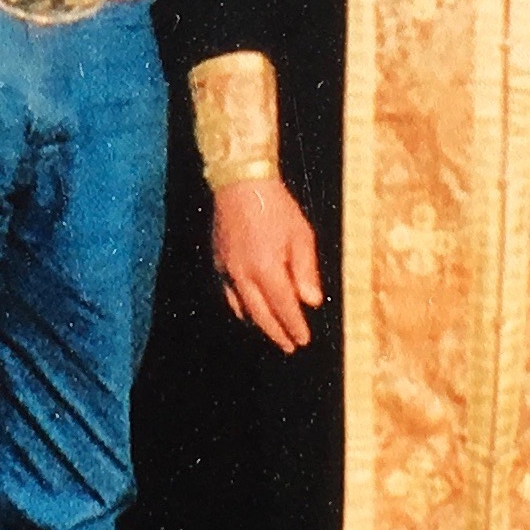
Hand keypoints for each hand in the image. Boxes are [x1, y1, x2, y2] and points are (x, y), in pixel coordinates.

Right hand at [213, 178, 326, 352]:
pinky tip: (249, 308)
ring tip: (272, 331)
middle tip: (289, 346)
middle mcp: (243, 274)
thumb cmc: (276, 206)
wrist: (240, 182)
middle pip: (261, 315)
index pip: (283, 308)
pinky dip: (240, 306)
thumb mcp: (301, 235)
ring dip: (258, 323)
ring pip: (241, 308)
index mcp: (266, 269)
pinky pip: (228, 293)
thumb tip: (311, 302)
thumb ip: (305, 271)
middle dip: (276, 333)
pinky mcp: (217, 261)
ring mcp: (227, 269)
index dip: (294, 326)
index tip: (303, 340)